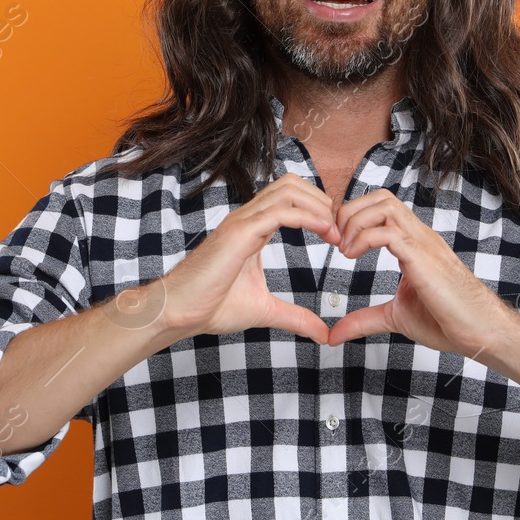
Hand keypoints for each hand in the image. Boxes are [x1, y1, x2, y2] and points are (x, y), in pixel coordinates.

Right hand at [157, 173, 337, 343]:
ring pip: (288, 190)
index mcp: (253, 229)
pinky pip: (279, 212)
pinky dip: (307, 216)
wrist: (180, 313)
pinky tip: (323, 231)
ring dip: (318, 205)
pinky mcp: (238, 233)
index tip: (337, 235)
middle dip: (322, 200)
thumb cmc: (211, 307)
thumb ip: (295, 317)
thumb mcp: (265, 310)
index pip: (290, 198)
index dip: (318, 209)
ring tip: (334, 231)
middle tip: (339, 231)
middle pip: (292, 184)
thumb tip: (323, 334)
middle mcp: (247, 218)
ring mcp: (242, 222)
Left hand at [325, 188, 514, 356]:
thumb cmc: (447, 321)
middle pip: (380, 197)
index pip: (381, 207)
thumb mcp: (395, 317)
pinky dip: (363, 238)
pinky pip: (389, 232)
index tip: (336, 242)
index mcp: (414, 243)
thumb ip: (364, 320)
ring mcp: (423, 244)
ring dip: (355, 221)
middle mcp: (419, 236)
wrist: (480, 332)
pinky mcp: (423, 258)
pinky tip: (352, 256)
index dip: (353, 217)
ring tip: (344, 249)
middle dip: (350, 212)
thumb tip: (334, 334)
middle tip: (335, 241)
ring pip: (385, 205)